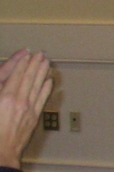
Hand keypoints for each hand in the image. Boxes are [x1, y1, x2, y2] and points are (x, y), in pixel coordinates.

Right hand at [0, 49, 53, 168]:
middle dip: (35, 64)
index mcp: (4, 98)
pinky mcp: (33, 118)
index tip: (27, 54)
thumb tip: (7, 83)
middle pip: (28, 78)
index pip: (16, 76)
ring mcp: (28, 109)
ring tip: (47, 62)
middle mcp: (18, 101)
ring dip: (42, 73)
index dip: (22, 64)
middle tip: (41, 53)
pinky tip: (49, 81)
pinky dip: (46, 89)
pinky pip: (41, 99)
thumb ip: (0, 90)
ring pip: (37, 86)